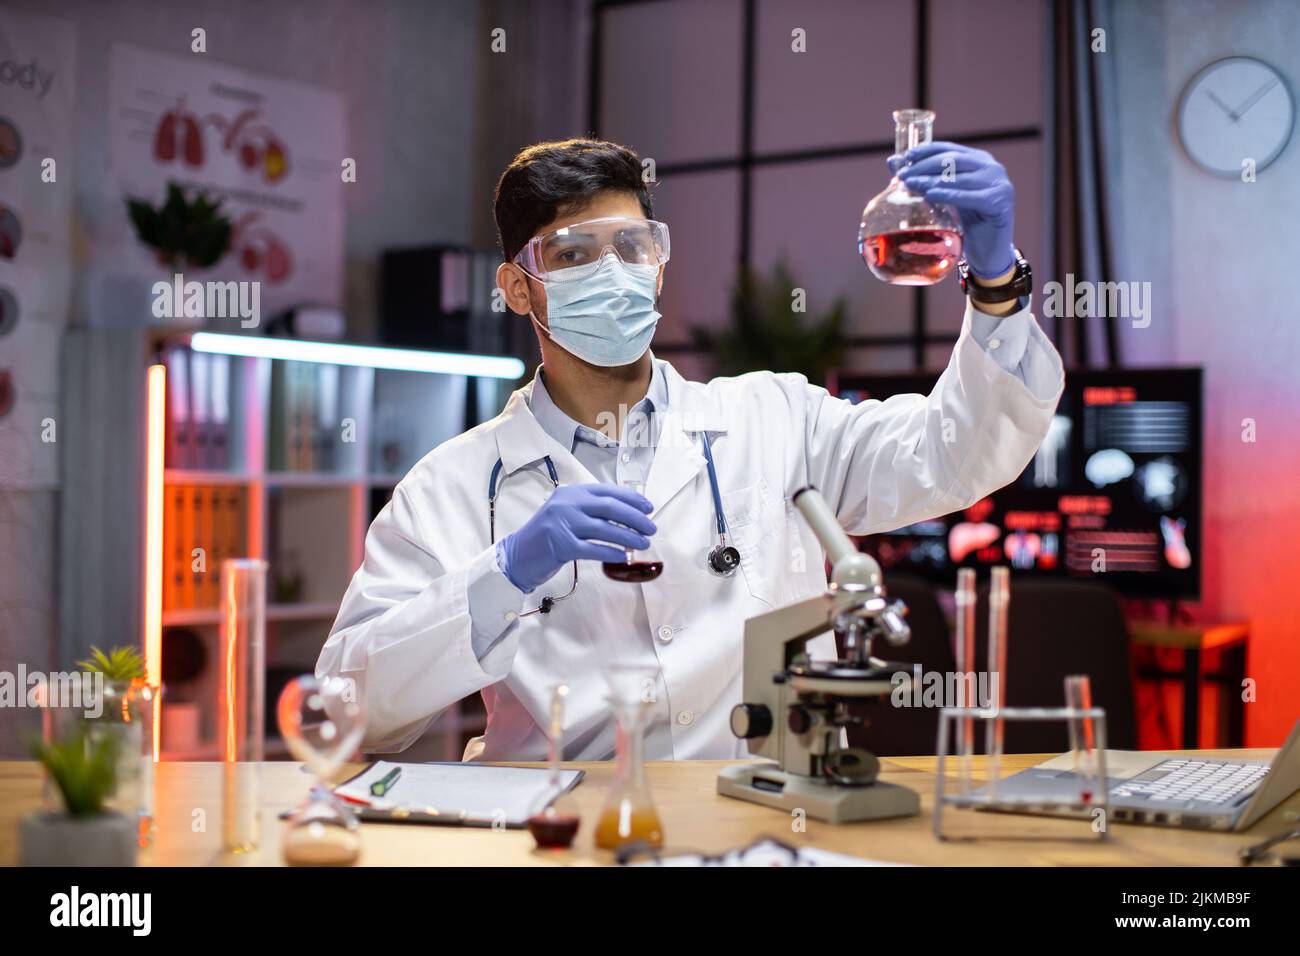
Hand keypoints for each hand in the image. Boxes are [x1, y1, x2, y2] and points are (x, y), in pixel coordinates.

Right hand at [500, 483, 655, 591]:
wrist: (518, 555)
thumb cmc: (547, 535)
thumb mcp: (566, 513)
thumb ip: (590, 509)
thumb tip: (627, 515)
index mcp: (571, 492)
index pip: (607, 491)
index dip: (631, 499)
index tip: (648, 508)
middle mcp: (566, 504)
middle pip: (609, 507)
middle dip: (635, 518)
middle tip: (651, 528)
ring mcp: (562, 524)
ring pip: (604, 529)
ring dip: (628, 537)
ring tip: (643, 543)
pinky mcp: (561, 546)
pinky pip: (593, 549)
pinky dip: (611, 552)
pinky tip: (623, 556)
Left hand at [888, 141, 1015, 278]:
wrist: (988, 252)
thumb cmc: (965, 224)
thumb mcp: (943, 198)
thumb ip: (923, 180)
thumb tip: (893, 161)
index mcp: (979, 161)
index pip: (949, 149)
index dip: (926, 150)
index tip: (906, 156)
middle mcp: (991, 167)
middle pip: (953, 161)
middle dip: (924, 166)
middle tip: (903, 175)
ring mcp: (999, 183)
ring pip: (959, 178)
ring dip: (932, 180)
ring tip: (911, 184)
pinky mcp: (1000, 202)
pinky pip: (970, 197)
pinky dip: (949, 194)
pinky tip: (931, 195)